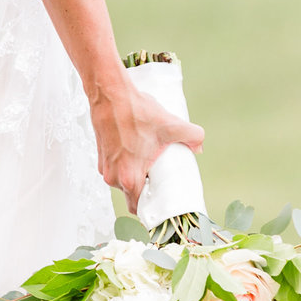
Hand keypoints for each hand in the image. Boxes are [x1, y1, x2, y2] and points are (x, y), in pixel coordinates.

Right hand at [89, 79, 202, 213]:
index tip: (161, 202)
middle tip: (159, 177)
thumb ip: (192, 137)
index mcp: (129, 177)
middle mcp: (113, 176)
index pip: (138, 207)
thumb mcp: (170, 125)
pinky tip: (135, 150)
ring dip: (134, 174)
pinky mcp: (100, 155)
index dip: (151, 207)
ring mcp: (104, 166)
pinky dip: (124, 163)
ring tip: (148, 161)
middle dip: (145, 188)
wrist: (109, 93)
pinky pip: (115, 167)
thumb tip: (199, 147)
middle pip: (131, 193)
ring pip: (122, 179)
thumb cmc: (135, 111)